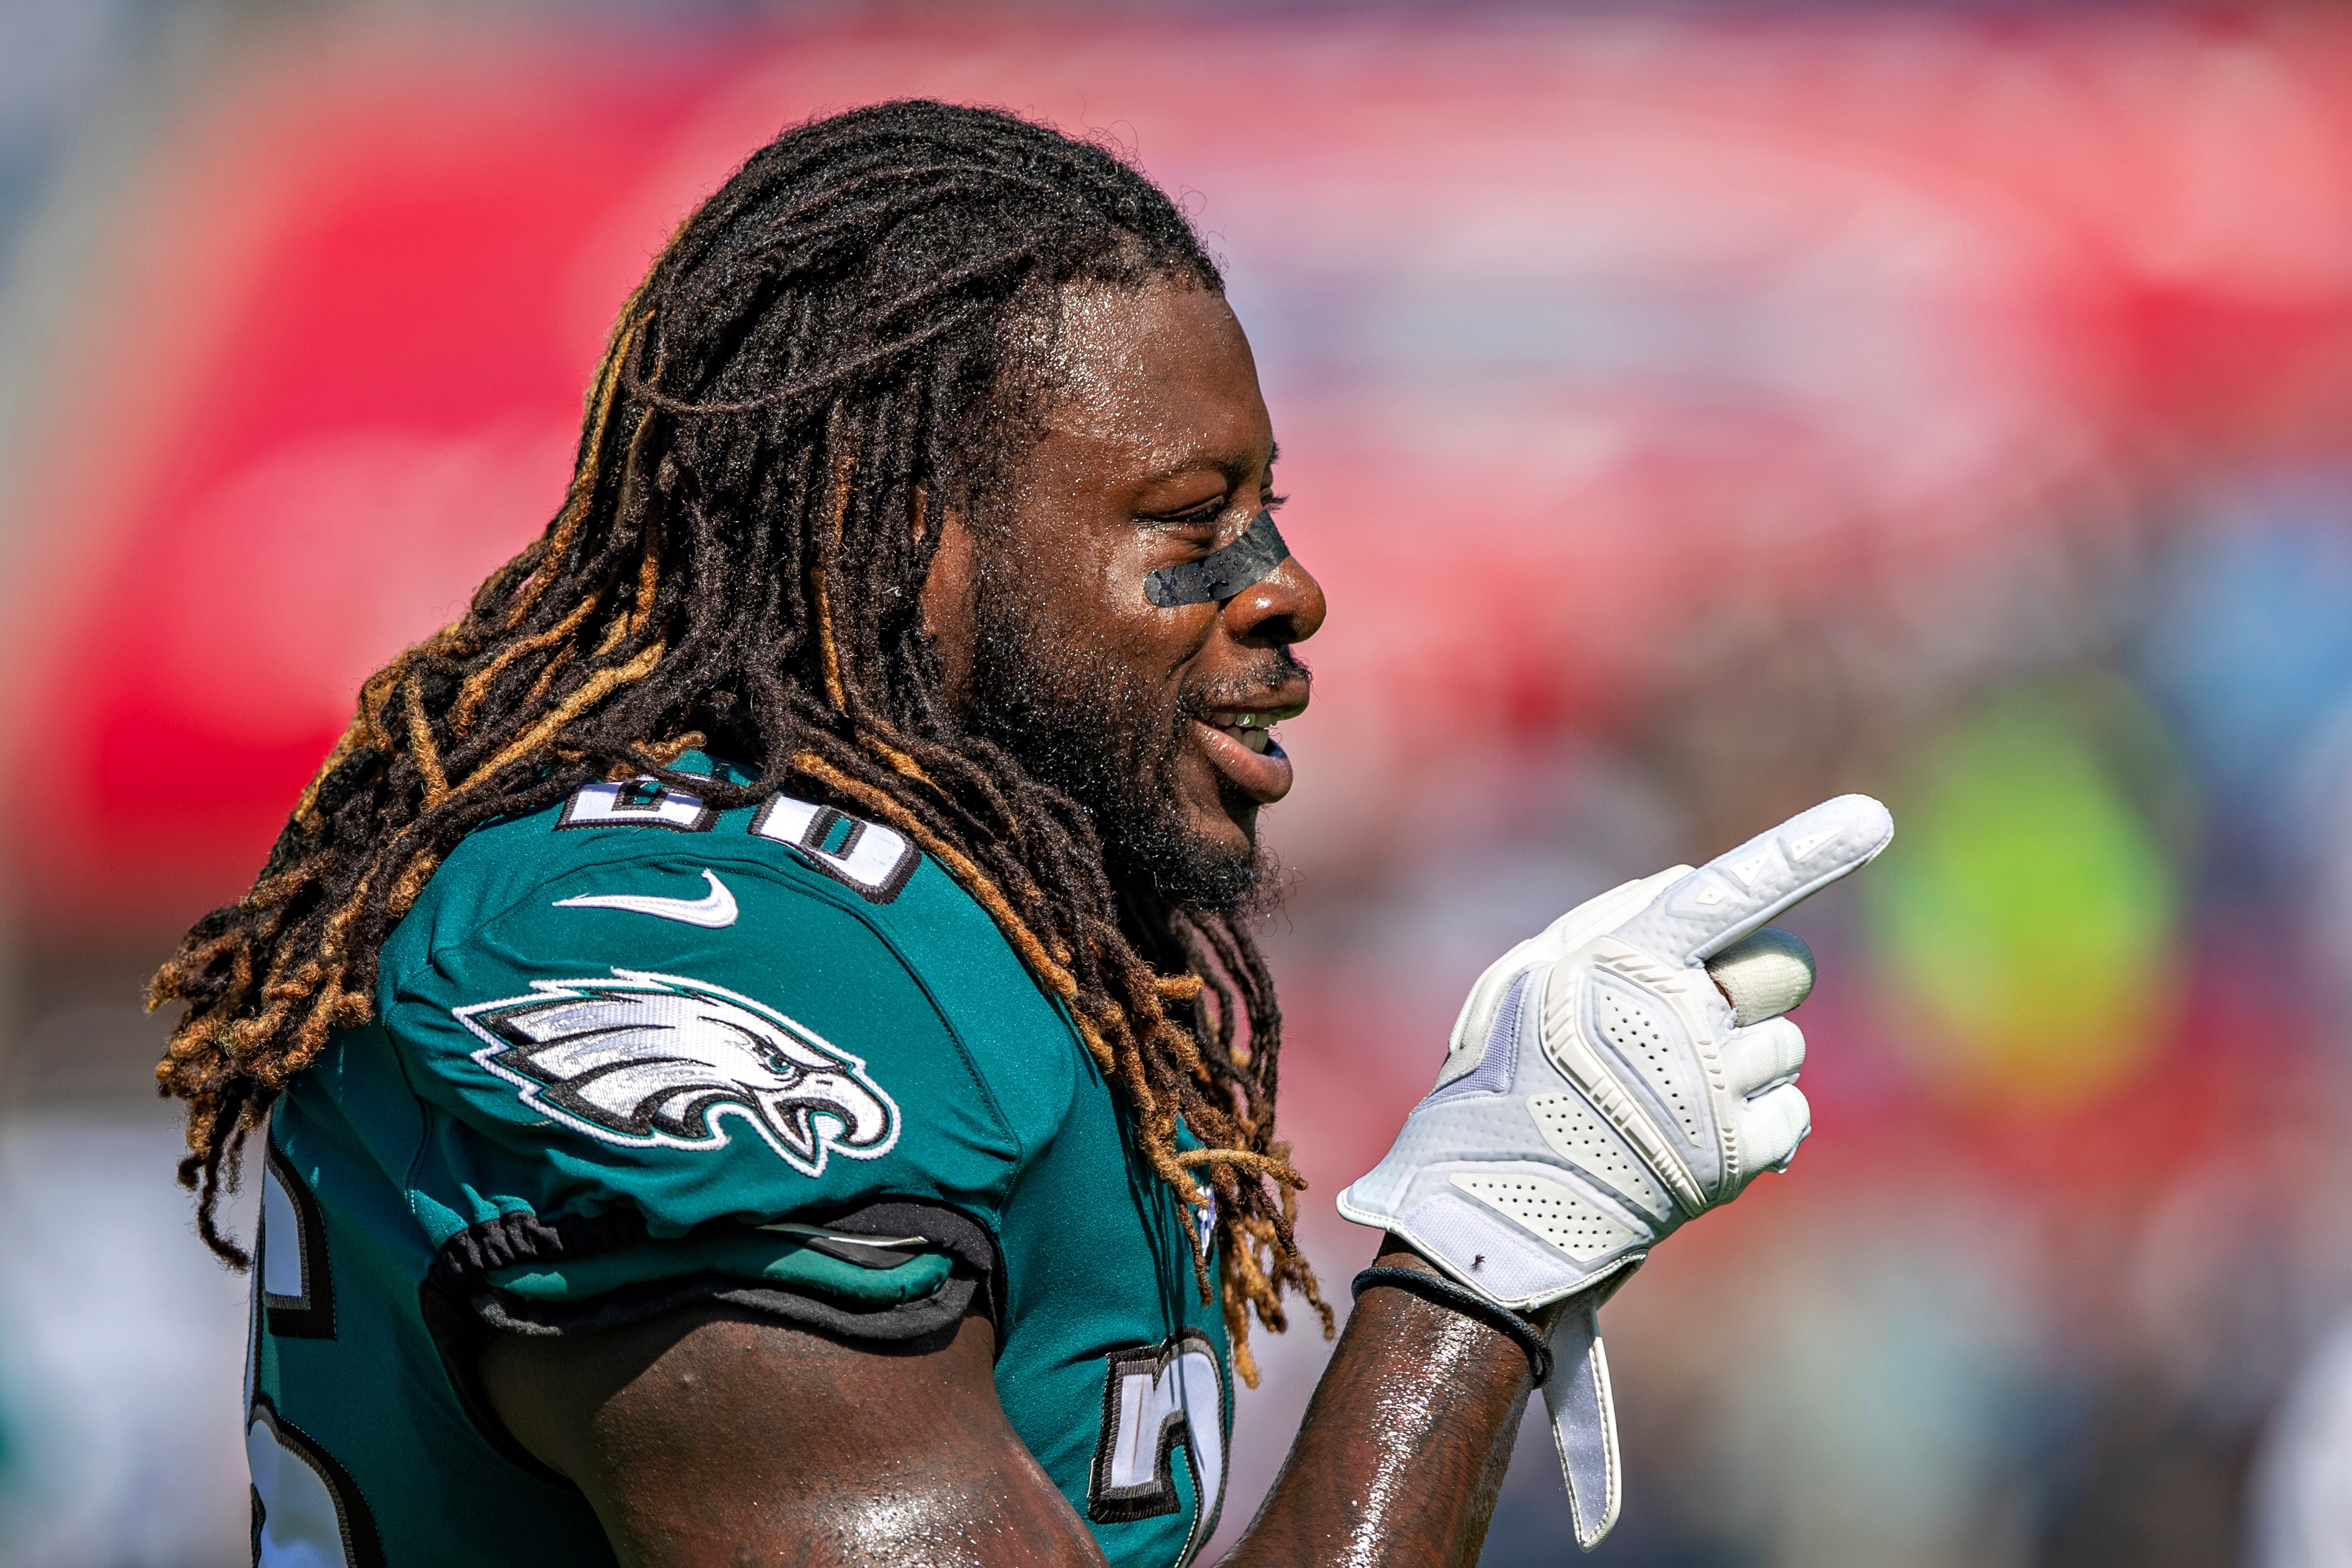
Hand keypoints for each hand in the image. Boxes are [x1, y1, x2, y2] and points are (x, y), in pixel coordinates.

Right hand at [1336, 794, 1892, 1548]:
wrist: (1493, 1210)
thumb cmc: (1503, 1082)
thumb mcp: (1526, 981)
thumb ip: (1609, 922)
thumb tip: (1691, 878)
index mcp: (1624, 964)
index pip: (1728, 892)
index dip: (1805, 851)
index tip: (1874, 819)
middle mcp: (1678, 1020)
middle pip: (1787, 968)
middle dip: (1758, 984)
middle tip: (1700, 1017)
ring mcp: (1714, 1090)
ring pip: (1787, 1045)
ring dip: (1745, 1063)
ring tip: (1671, 1096)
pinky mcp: (1739, 1154)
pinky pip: (1792, 1111)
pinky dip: (1757, 1122)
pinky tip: (1695, 1136)